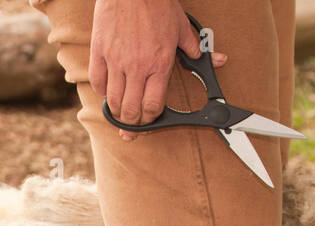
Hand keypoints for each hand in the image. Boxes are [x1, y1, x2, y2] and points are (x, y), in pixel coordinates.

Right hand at [91, 0, 227, 140]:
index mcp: (159, 64)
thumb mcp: (181, 26)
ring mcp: (116, 60)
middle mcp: (137, 67)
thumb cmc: (157, 4)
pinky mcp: (99, 51)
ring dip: (116, 112)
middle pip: (132, 110)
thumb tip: (217, 60)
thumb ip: (195, 49)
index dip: (150, 120)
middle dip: (133, 123)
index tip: (149, 120)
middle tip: (133, 124)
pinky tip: (107, 91)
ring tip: (120, 113)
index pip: (153, 106)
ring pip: (113, 101)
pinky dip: (102, 91)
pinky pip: (97, 81)